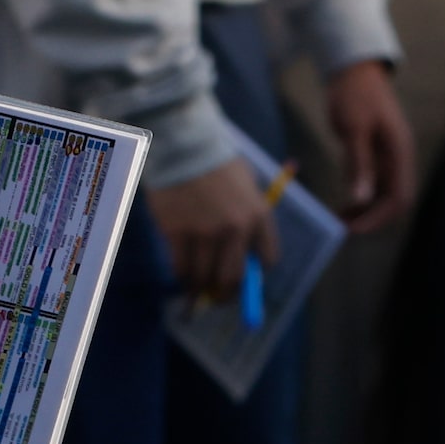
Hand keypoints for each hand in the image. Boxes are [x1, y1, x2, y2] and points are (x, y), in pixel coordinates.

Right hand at [149, 159, 278, 303]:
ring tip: (197, 291)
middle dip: (225, 295)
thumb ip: (249, 217)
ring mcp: (204, 233)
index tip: (247, 278)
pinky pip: (181, 267)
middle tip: (219, 298)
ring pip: (204, 277)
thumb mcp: (246, 186)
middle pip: (232, 278)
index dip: (256, 274)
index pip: (267, 260)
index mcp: (258, 216)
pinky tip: (183, 277)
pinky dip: (183, 278)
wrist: (184, 145)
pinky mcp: (177, 233)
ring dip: (201, 290)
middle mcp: (235, 229)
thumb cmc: (218, 163)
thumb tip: (244, 253)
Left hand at [325, 60, 414, 232]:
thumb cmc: (354, 94)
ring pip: (383, 194)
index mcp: (399, 152)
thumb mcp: (353, 128)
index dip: (379, 217)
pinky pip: (373, 183)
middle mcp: (398, 158)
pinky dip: (360, 196)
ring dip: (365, 210)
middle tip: (344, 228)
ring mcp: (388, 156)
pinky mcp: (375, 154)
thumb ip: (359, 163)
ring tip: (340, 220)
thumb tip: (361, 199)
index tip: (355, 228)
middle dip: (372, 218)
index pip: (399, 197)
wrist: (353, 69)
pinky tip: (344, 204)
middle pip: (394, 201)